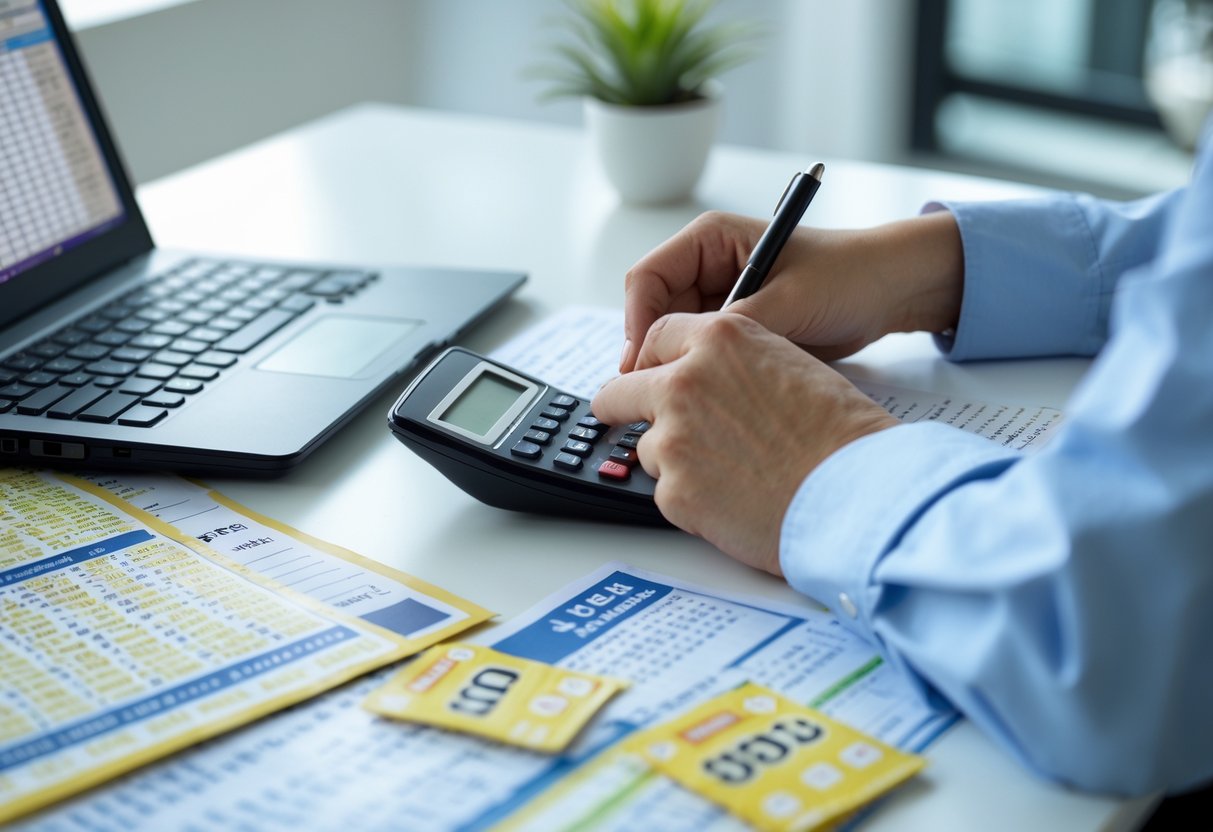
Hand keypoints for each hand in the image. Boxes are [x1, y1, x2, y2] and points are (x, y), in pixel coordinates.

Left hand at [593, 313, 898, 574]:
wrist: (857, 493)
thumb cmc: (842, 433)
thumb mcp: (789, 365)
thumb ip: (735, 365)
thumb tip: (708, 380)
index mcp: (718, 340)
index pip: (655, 337)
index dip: (653, 362)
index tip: (650, 376)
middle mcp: (684, 382)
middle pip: (619, 391)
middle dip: (626, 408)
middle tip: (640, 422)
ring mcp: (672, 438)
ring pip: (648, 448)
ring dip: (677, 461)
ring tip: (734, 473)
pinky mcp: (673, 490)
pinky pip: (668, 493)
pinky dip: (694, 500)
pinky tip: (737, 500)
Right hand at [619, 210, 964, 371]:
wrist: (890, 292)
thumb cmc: (848, 275)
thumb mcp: (789, 300)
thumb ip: (736, 327)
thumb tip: (691, 361)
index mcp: (709, 240)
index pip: (647, 280)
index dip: (637, 323)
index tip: (643, 364)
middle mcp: (706, 269)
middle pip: (653, 315)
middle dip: (653, 353)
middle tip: (656, 396)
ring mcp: (719, 302)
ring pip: (673, 341)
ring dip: (676, 367)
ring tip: (685, 399)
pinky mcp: (735, 332)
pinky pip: (702, 356)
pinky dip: (701, 376)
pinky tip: (708, 398)